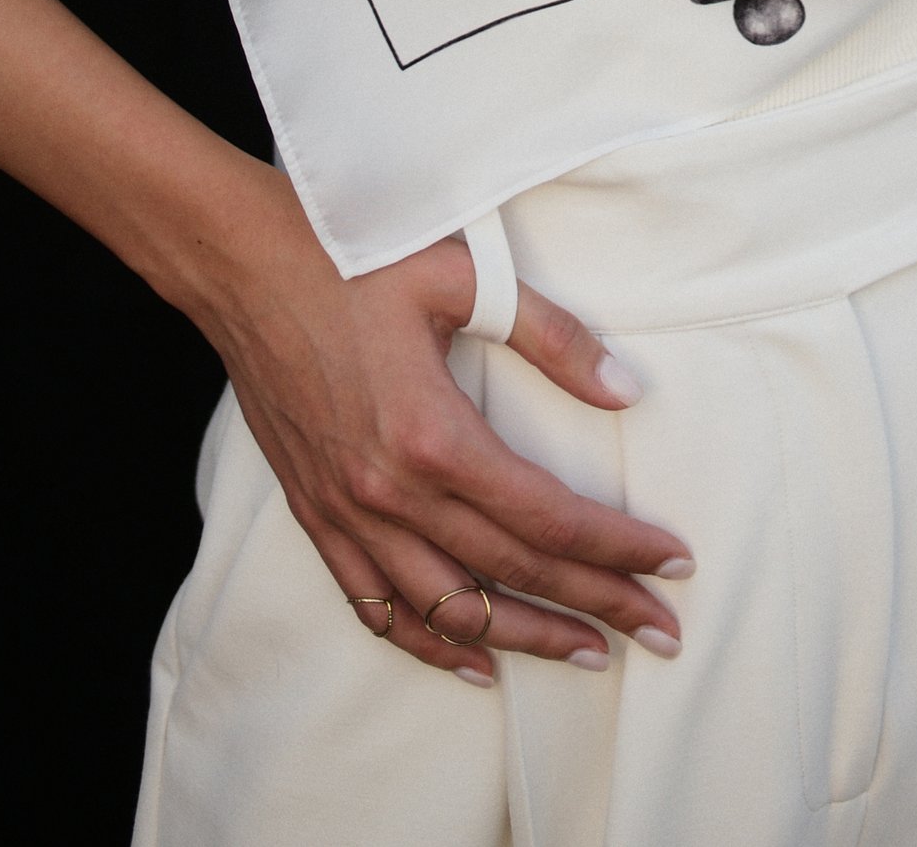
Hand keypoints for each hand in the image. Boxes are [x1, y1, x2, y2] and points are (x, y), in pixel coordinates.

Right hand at [188, 162, 691, 685]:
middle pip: (512, 574)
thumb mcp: (463, 276)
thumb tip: (626, 391)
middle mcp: (390, 494)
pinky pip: (377, 607)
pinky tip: (471, 660)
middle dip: (597, 607)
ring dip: (523, 639)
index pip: (548, 517)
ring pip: (448, 611)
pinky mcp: (317, 516)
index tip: (674, 564)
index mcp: (433, 436)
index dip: (618, 548)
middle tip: (661, 632)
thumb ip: (551, 335)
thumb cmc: (352, 257)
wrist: (242, 264)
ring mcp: (348, 514)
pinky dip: (428, 643)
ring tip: (587, 653)